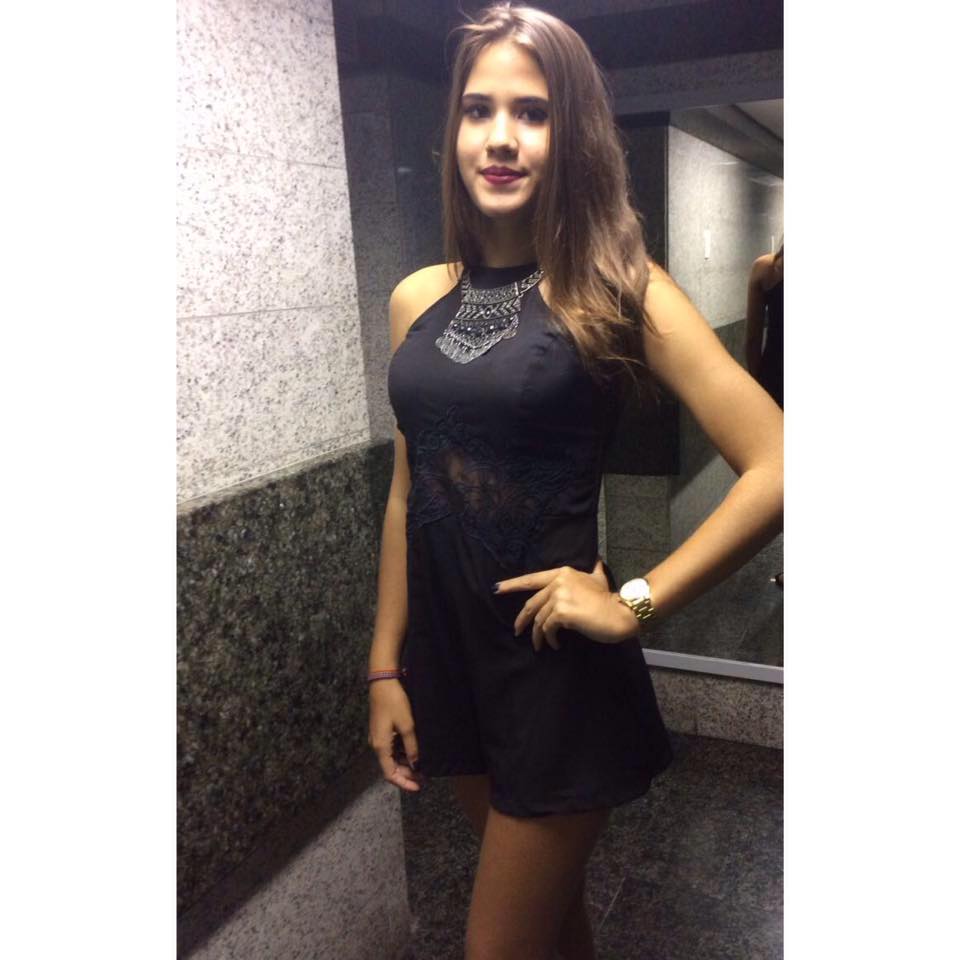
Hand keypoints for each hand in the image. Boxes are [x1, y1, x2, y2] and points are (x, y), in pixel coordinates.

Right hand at [368, 680, 425, 791]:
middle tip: (425, 775)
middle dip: (407, 773)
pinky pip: (393, 747)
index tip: (418, 787)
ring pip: (392, 757)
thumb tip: (416, 764)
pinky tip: (415, 751)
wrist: (383, 682)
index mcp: (380, 746)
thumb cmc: (394, 703)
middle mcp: (377, 745)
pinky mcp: (383, 730)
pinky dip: (403, 752)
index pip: (390, 774)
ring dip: (406, 763)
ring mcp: (379, 737)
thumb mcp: (407, 726)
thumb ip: (412, 747)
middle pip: (391, 767)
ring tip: (423, 764)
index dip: (404, 783)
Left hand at [495, 556, 638, 650]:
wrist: (620, 613)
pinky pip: (547, 628)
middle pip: (531, 603)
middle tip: (517, 631)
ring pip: (539, 619)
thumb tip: (597, 560)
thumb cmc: (609, 599)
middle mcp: (558, 582)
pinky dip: (549, 638)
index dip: (512, 585)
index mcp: (563, 573)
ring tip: (541, 645)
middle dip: (522, 619)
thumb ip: (594, 570)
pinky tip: (554, 644)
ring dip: (538, 635)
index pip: (531, 579)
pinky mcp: (562, 612)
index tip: (496, 589)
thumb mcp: (599, 579)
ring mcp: (559, 596)